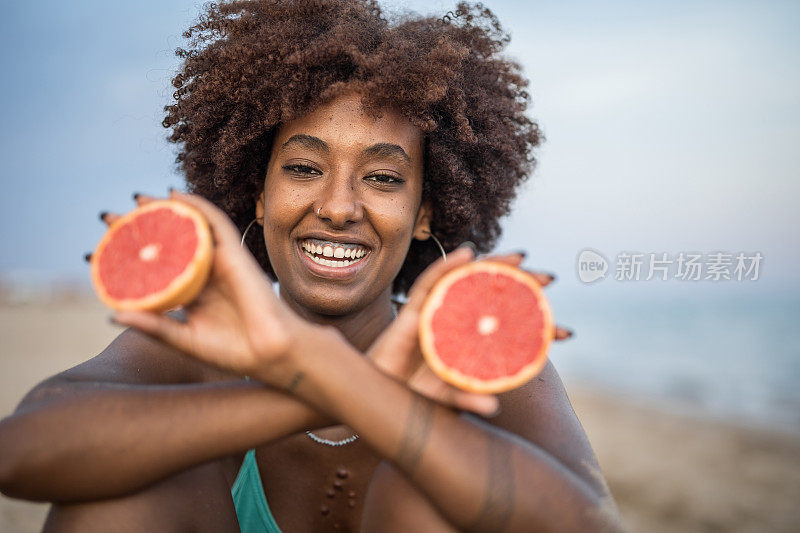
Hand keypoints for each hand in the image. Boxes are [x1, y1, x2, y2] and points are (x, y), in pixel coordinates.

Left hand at [103, 191, 310, 385]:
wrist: (270, 353)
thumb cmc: (233, 351)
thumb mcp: (183, 339)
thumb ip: (153, 326)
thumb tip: (112, 314)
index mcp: (192, 293)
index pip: (157, 268)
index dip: (131, 255)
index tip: (101, 248)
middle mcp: (204, 274)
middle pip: (169, 244)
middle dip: (140, 229)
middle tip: (110, 219)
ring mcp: (220, 261)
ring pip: (189, 229)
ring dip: (164, 211)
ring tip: (137, 201)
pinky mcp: (235, 253)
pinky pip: (215, 222)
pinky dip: (197, 206)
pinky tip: (175, 196)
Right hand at [367, 246, 571, 416]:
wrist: (375, 399)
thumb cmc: (410, 399)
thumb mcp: (444, 399)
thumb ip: (466, 398)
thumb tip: (495, 406)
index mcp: (470, 346)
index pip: (507, 330)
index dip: (536, 329)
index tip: (565, 332)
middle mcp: (456, 325)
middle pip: (492, 297)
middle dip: (522, 285)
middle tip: (550, 280)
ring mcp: (435, 314)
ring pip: (467, 282)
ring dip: (493, 265)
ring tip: (520, 256)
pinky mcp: (411, 311)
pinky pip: (429, 282)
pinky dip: (447, 265)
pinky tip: (467, 253)